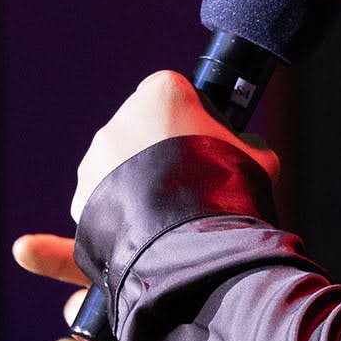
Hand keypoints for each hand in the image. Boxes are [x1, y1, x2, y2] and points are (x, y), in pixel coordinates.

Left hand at [70, 73, 277, 221]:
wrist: (195, 247)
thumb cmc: (229, 194)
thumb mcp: (258, 159)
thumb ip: (246, 143)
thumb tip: (247, 145)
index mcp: (162, 93)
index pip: (174, 92)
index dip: (192, 117)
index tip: (204, 143)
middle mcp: (121, 118)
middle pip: (141, 126)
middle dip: (158, 149)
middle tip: (186, 182)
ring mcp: (97, 157)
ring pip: (118, 163)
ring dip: (136, 180)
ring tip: (166, 212)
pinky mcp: (82, 195)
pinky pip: (104, 198)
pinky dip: (121, 210)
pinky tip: (147, 229)